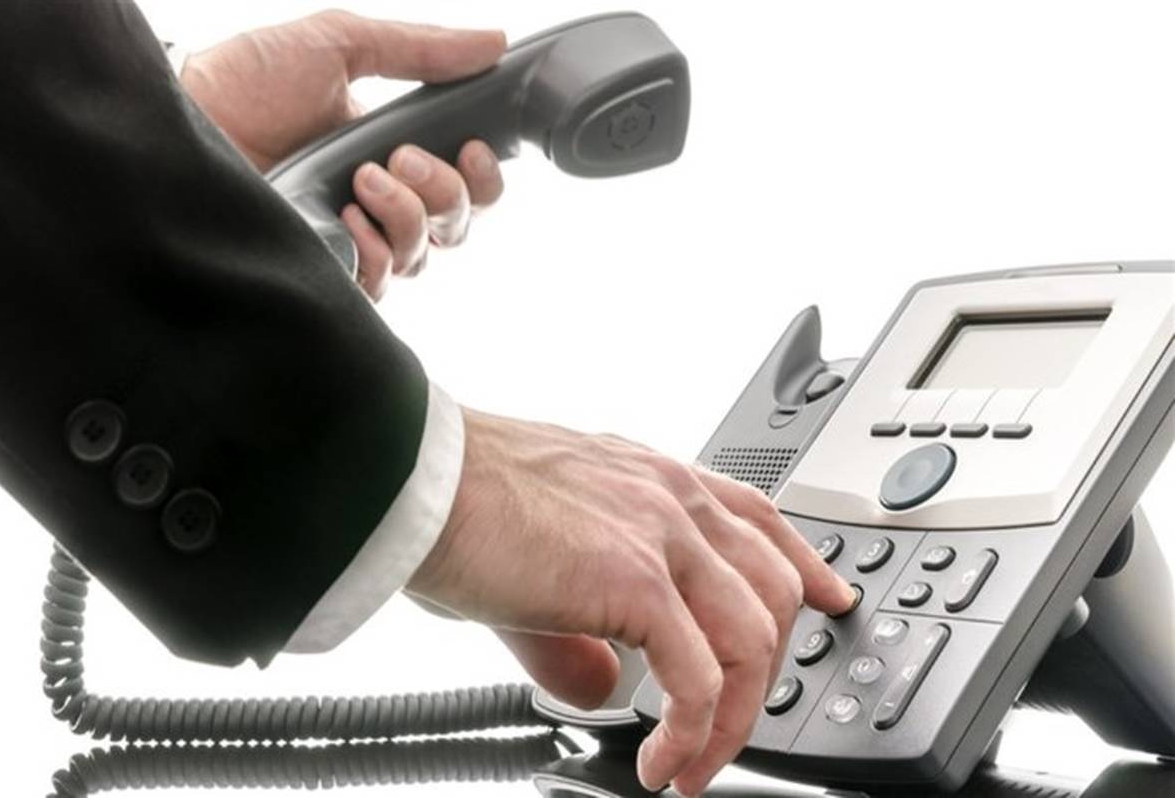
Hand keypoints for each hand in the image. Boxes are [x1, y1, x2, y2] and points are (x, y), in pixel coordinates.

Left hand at [180, 10, 506, 298]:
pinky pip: (380, 284)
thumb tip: (493, 42)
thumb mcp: (337, 44)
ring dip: (405, 215)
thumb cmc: (244, 82)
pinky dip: (374, 253)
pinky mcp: (325, 273)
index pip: (466, 184)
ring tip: (360, 178)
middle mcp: (378, 204)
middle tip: (400, 158)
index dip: (482, 174)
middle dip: (445, 191)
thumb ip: (418, 48)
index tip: (469, 147)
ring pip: (422, 257)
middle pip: (456, 226)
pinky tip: (344, 218)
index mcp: (391, 152)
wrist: (182, 120)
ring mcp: (351, 242)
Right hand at [408, 410, 858, 796]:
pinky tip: (661, 763)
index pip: (759, 518)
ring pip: (753, 640)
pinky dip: (693, 734)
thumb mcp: (537, 566)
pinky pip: (701, 678)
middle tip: (734, 730)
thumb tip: (605, 688)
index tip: (832, 600)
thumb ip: (580, 630)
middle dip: (767, 673)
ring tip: (691, 767)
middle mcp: (672, 498)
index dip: (805, 565)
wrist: (415, 481)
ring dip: (733, 721)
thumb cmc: (459, 504)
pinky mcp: (637, 582)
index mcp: (655, 479)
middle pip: (773, 590)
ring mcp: (662, 536)